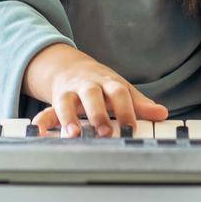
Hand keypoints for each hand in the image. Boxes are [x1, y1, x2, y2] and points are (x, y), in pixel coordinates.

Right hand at [23, 43, 166, 137]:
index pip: (118, 91)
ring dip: (68, 117)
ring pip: (66, 100)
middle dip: (98, 113)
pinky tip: (38, 132)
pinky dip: (41, 122)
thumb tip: (162, 113)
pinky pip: (45, 111)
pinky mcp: (55, 101)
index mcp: (107, 82)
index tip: (132, 127)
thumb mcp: (121, 89)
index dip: (126, 108)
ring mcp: (69, 92)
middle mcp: (87, 85)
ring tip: (73, 134)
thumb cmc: (102, 83)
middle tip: (105, 133)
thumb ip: (140, 103)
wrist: (71, 67)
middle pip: (91, 94)